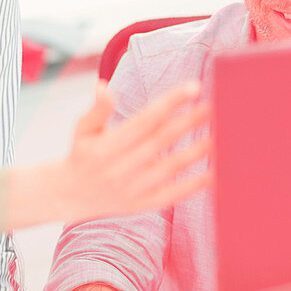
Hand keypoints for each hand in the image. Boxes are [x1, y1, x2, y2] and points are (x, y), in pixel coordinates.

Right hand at [37, 81, 211, 223]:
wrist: (68, 196)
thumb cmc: (81, 154)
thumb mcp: (82, 129)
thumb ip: (98, 109)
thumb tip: (103, 86)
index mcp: (108, 145)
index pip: (145, 120)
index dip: (170, 103)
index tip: (193, 86)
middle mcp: (121, 167)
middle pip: (163, 140)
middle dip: (191, 121)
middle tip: (217, 105)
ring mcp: (133, 188)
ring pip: (171, 167)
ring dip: (198, 151)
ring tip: (222, 135)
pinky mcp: (142, 205)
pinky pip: (172, 195)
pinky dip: (194, 185)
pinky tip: (215, 174)